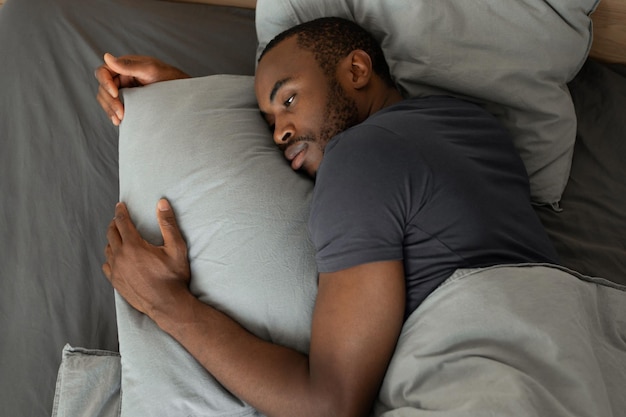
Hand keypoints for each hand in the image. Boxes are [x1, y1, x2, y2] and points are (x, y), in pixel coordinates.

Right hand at [95, 53, 190, 125]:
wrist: (182, 94)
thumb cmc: (169, 77)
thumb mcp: (150, 70)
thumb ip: (128, 66)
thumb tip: (107, 56)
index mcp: (123, 66)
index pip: (103, 72)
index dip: (105, 83)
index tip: (115, 94)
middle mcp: (121, 78)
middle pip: (103, 89)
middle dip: (109, 101)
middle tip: (121, 113)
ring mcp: (124, 91)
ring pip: (107, 100)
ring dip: (110, 110)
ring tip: (119, 120)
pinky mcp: (129, 103)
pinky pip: (115, 108)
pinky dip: (114, 114)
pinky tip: (119, 121)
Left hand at [102, 199, 190, 318]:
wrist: (167, 304)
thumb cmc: (173, 277)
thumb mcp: (176, 248)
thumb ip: (168, 224)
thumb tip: (162, 203)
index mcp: (134, 245)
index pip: (122, 222)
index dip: (121, 212)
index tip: (120, 205)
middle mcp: (121, 256)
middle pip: (111, 233)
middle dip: (114, 223)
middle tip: (118, 219)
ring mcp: (116, 270)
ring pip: (108, 249)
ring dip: (112, 240)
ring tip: (117, 237)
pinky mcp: (116, 282)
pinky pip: (107, 265)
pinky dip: (110, 257)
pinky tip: (115, 258)